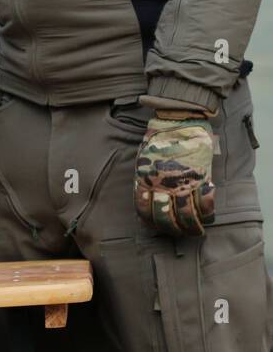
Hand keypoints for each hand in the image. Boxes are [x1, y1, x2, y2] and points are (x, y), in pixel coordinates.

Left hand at [134, 112, 215, 236]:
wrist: (178, 120)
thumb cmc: (160, 138)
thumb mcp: (144, 159)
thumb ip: (145, 177)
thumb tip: (147, 195)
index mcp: (144, 180)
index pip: (143, 212)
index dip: (151, 222)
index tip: (159, 225)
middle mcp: (160, 185)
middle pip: (164, 219)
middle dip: (174, 229)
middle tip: (183, 231)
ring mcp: (180, 182)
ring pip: (185, 216)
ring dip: (192, 225)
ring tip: (198, 228)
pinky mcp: (199, 176)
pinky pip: (205, 202)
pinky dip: (208, 208)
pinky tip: (208, 207)